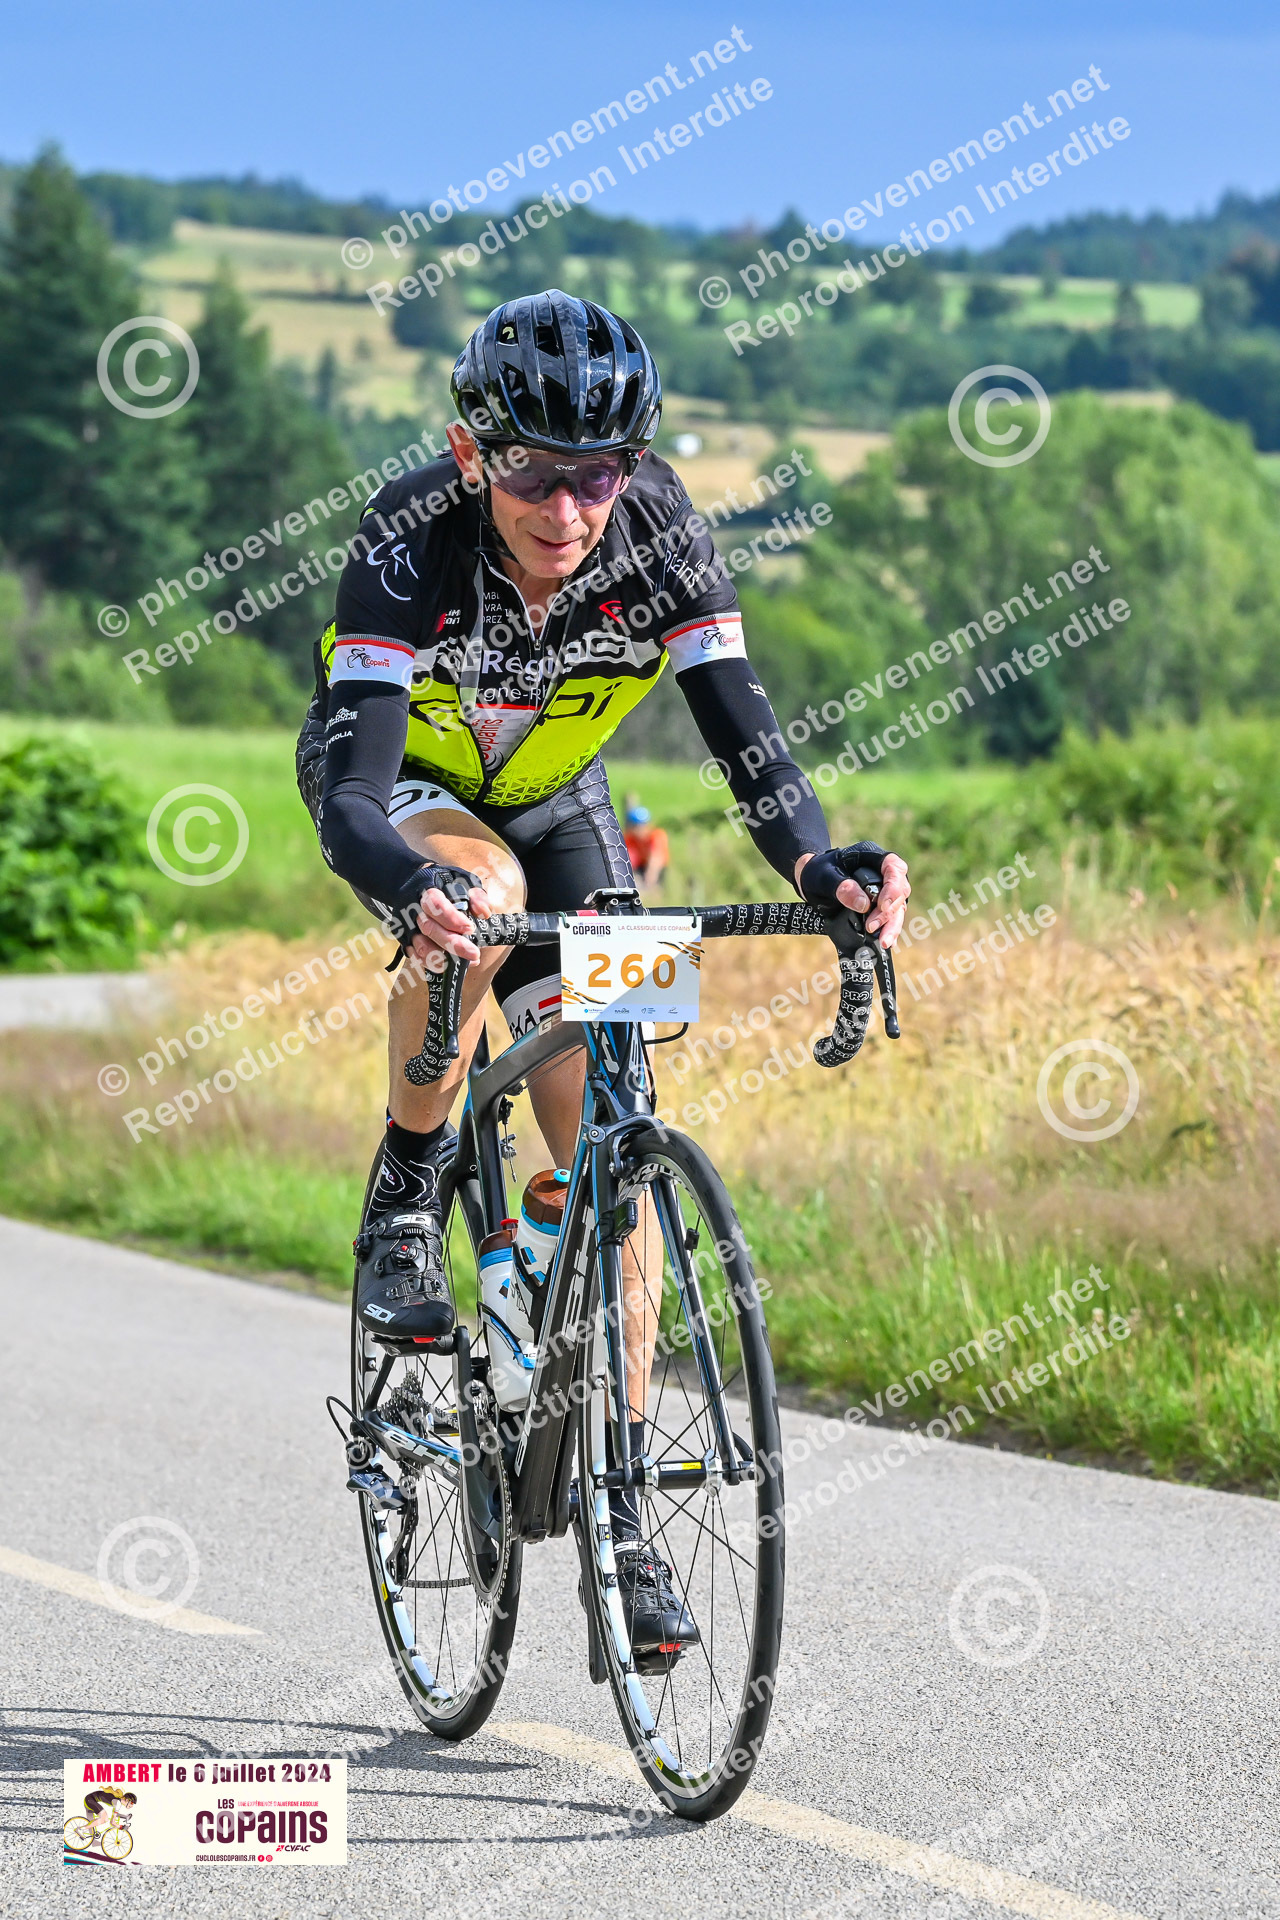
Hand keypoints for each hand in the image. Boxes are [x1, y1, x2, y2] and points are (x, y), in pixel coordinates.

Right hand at [405, 872, 490, 970]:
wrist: (416, 888)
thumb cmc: (445, 887)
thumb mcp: (464, 883)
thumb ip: (476, 896)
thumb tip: (483, 913)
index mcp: (427, 891)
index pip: (435, 904)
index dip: (451, 918)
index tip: (469, 928)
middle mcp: (414, 910)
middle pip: (429, 929)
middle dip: (453, 944)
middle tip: (474, 953)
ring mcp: (408, 927)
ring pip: (420, 947)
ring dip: (443, 958)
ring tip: (465, 962)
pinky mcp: (406, 941)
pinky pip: (415, 957)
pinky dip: (432, 964)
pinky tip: (450, 965)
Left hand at [795, 844, 910, 946]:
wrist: (812, 881)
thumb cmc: (818, 872)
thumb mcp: (824, 876)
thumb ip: (842, 887)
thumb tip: (864, 905)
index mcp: (873, 857)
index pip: (894, 868)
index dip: (893, 888)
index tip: (882, 906)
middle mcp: (883, 873)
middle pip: (899, 892)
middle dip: (888, 913)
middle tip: (871, 927)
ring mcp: (884, 890)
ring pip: (898, 907)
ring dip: (892, 925)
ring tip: (884, 942)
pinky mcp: (880, 905)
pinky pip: (890, 917)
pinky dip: (888, 930)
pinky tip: (886, 942)